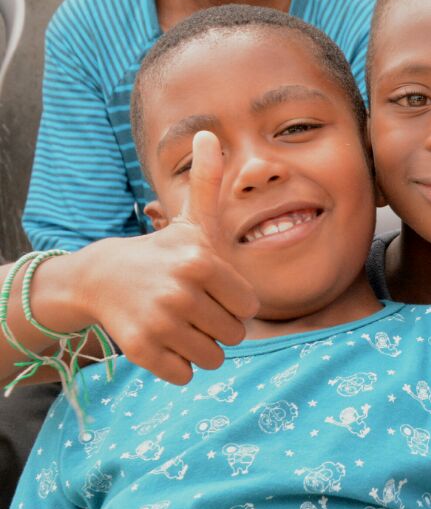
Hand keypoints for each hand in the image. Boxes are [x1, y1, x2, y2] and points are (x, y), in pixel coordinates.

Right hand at [64, 131, 258, 383]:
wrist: (100, 278)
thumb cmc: (161, 252)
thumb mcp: (191, 221)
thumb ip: (209, 183)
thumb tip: (210, 134)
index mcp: (202, 261)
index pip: (250, 307)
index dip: (234, 301)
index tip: (211, 288)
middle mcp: (181, 292)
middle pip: (235, 334)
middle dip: (218, 325)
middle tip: (192, 306)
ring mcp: (160, 323)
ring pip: (213, 357)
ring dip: (200, 346)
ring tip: (179, 322)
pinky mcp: (141, 350)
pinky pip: (186, 374)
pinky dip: (178, 364)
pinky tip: (163, 339)